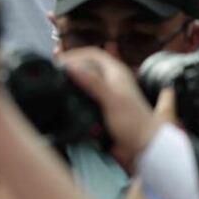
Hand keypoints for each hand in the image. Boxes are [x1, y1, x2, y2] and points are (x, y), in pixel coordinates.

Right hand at [61, 47, 160, 169]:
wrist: (144, 145)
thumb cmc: (133, 122)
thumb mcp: (111, 99)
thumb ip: (91, 82)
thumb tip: (70, 67)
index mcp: (116, 72)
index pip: (92, 54)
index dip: (75, 54)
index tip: (59, 61)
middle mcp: (112, 80)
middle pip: (87, 65)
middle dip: (70, 65)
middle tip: (54, 70)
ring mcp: (107, 93)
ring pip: (85, 80)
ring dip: (71, 79)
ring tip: (56, 80)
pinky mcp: (102, 106)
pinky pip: (85, 94)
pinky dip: (74, 93)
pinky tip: (67, 97)